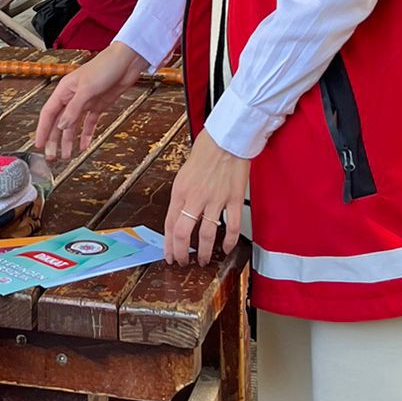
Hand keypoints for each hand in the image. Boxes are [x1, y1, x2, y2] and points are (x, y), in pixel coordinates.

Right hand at [34, 41, 145, 162]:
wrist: (126, 62)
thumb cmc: (104, 67)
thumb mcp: (87, 89)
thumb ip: (73, 109)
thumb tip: (61, 126)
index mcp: (64, 90)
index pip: (48, 113)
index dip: (42, 129)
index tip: (39, 145)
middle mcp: (72, 97)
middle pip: (59, 122)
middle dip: (54, 140)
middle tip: (51, 157)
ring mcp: (85, 102)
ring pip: (72, 125)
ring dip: (69, 140)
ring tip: (66, 156)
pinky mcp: (98, 105)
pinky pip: (88, 123)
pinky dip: (86, 135)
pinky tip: (84, 146)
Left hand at [164, 133, 248, 266]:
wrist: (226, 138)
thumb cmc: (206, 151)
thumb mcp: (184, 174)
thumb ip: (182, 197)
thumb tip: (179, 217)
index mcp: (180, 191)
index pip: (169, 225)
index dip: (168, 245)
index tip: (169, 255)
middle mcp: (195, 197)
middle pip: (183, 234)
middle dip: (182, 253)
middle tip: (184, 262)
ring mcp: (215, 199)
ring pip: (207, 235)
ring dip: (204, 252)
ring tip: (204, 260)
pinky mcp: (233, 199)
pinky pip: (231, 227)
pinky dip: (229, 242)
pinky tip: (226, 248)